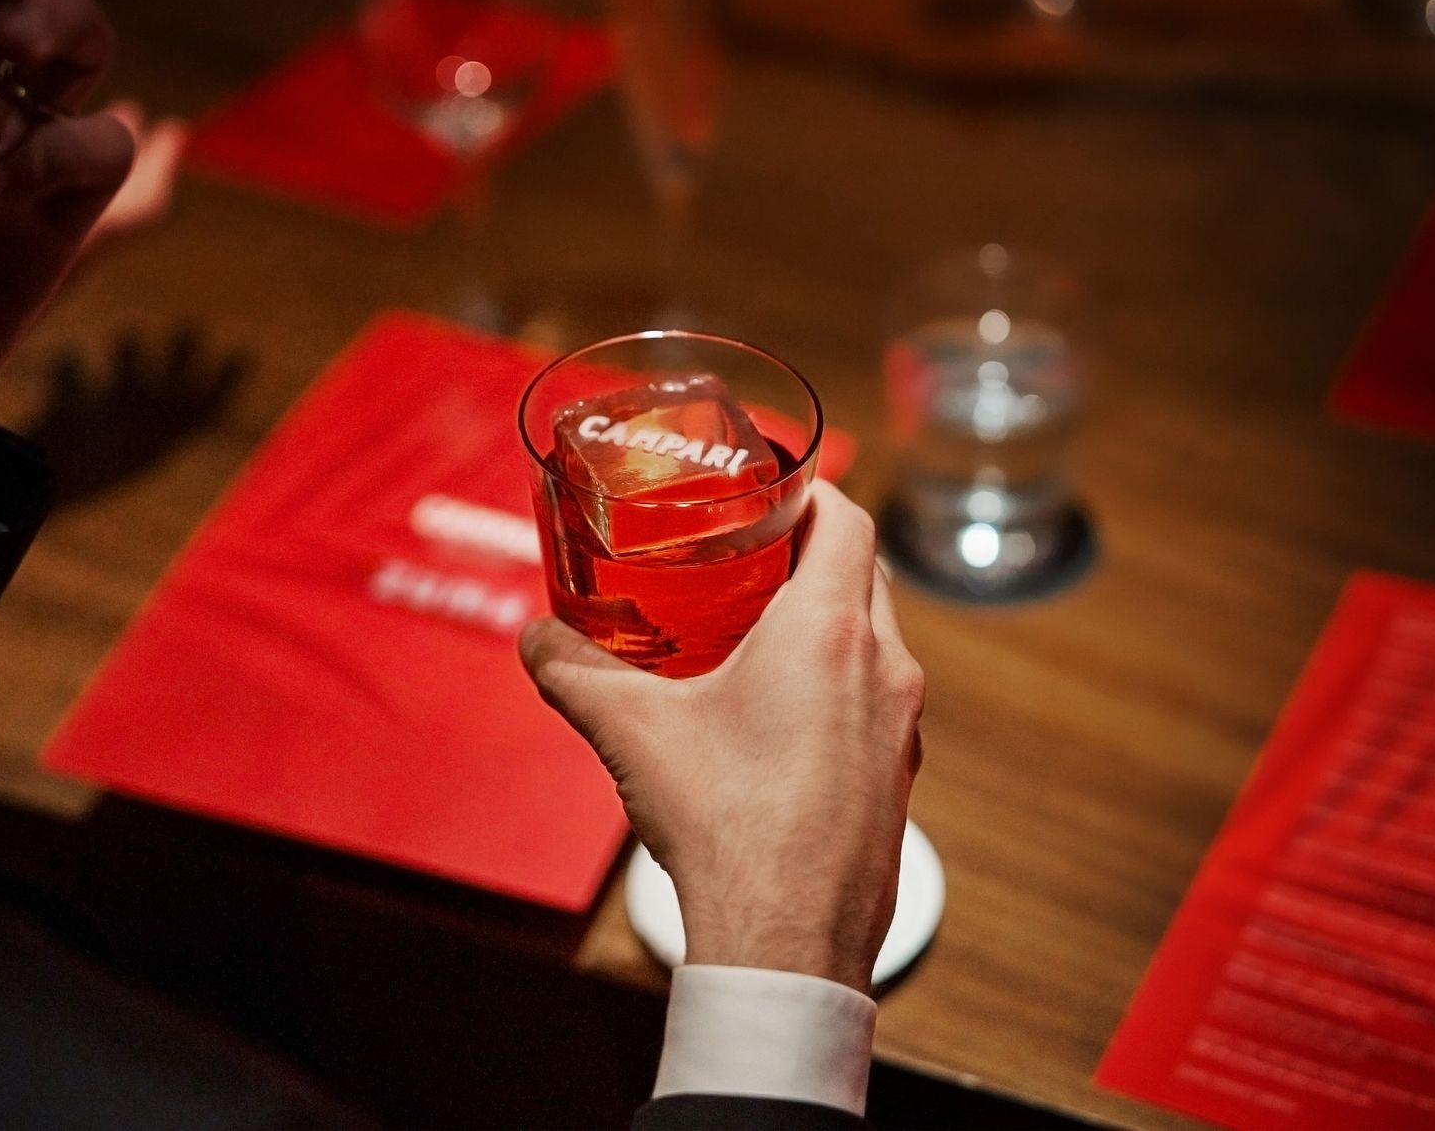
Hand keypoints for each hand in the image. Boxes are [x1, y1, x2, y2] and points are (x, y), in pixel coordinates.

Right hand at [519, 482, 923, 992]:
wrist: (785, 944)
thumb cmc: (724, 827)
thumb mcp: (630, 732)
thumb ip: (573, 671)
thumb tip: (534, 637)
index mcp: (830, 633)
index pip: (847, 520)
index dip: (811, 491)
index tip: (770, 489)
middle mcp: (885, 669)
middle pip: (865, 575)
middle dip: (812, 555)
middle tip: (750, 555)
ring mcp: (900, 730)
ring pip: (876, 641)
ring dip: (828, 623)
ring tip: (758, 632)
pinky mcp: (896, 780)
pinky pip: (876, 703)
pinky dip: (838, 685)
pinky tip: (778, 719)